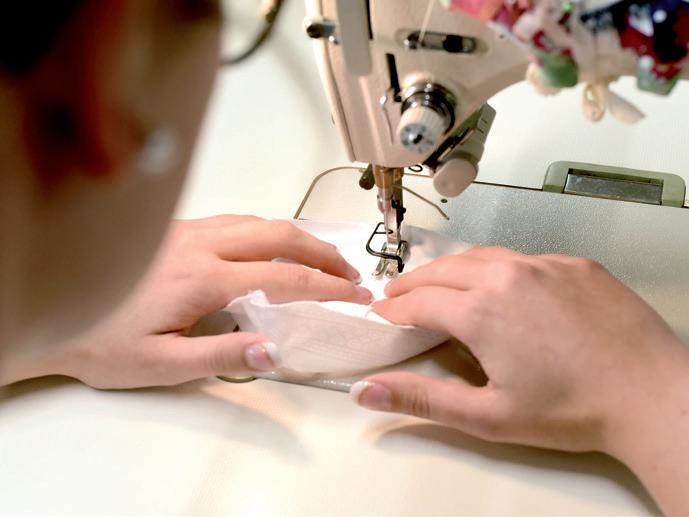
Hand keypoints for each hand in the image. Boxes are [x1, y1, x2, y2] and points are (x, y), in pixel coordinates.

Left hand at [3, 215, 370, 387]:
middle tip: (351, 274)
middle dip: (324, 252)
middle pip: (280, 234)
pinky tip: (273, 247)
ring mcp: (188, 231)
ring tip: (323, 260)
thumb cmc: (102, 342)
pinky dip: (270, 230)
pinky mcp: (177, 228)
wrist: (53, 310)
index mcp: (203, 278)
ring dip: (299, 238)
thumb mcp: (161, 364)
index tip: (357, 295)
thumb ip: (220, 357)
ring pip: (259, 221)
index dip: (329, 286)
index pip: (285, 276)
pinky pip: (237, 220)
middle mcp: (200, 245)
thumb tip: (273, 351)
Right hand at [352, 247, 688, 515]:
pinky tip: (504, 286)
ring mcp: (547, 264)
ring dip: (454, 269)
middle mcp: (508, 275)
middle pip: (445, 269)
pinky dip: (501, 268)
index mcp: (481, 310)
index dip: (395, 309)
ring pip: (485, 255)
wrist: (653, 395)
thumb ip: (422, 399)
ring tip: (440, 283)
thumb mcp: (488, 415)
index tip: (381, 314)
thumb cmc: (570, 411)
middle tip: (397, 293)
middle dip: (414, 281)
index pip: (420, 301)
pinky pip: (527, 258)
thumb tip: (363, 391)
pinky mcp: (578, 264)